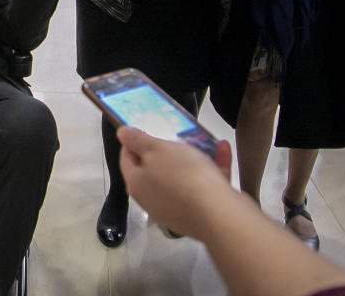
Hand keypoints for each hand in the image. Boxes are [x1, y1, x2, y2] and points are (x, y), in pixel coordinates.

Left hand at [117, 126, 233, 238]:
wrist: (219, 215)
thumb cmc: (182, 176)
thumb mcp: (157, 149)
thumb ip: (138, 140)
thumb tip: (121, 134)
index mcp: (137, 184)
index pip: (126, 160)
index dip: (131, 142)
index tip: (142, 128)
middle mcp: (153, 200)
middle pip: (154, 170)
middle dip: (165, 151)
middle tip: (174, 135)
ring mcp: (177, 209)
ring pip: (182, 178)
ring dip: (193, 158)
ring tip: (202, 140)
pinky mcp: (200, 213)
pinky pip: (203, 185)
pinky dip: (212, 168)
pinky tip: (223, 148)